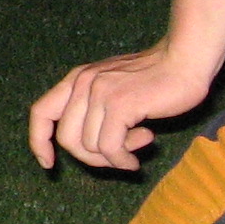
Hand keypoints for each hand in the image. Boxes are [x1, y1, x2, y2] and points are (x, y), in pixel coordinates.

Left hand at [28, 43, 219, 170]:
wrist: (185, 60)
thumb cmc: (156, 79)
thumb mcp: (115, 89)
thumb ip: (96, 113)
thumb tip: (91, 153)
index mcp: (77, 79)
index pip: (41, 112)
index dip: (39, 141)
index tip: (49, 164)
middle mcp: (83, 83)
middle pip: (67, 139)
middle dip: (91, 158)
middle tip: (118, 157)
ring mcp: (100, 92)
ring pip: (89, 147)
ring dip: (115, 156)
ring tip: (138, 143)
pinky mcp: (119, 103)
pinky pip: (109, 147)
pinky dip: (124, 157)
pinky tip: (146, 144)